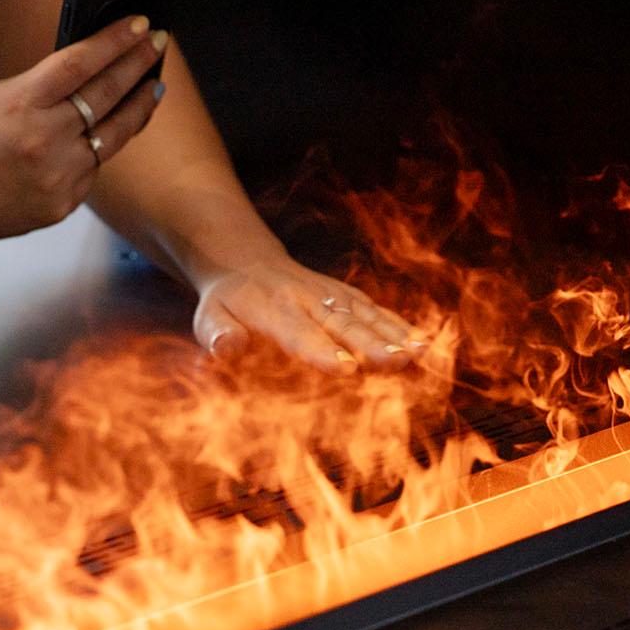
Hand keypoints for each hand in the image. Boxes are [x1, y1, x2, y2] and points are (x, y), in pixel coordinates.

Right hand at [0, 15, 168, 245]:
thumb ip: (43, 88)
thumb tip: (89, 73)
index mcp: (22, 104)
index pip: (82, 62)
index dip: (116, 41)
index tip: (141, 25)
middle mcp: (45, 140)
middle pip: (107, 95)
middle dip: (137, 66)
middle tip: (157, 45)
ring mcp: (57, 176)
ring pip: (112, 137)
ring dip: (136, 107)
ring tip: (151, 86)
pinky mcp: (62, 205)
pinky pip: (91, 170)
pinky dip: (98, 149)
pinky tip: (106, 133)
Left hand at [193, 255, 423, 373]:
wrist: (244, 262)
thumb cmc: (226, 301)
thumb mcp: (208, 315)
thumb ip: (216, 332)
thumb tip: (227, 346)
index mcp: (273, 309)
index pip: (299, 332)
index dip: (322, 350)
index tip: (346, 367)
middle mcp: (307, 299)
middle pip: (342, 322)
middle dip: (371, 342)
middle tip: (396, 360)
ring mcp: (330, 295)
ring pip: (365, 314)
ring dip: (394, 333)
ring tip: (420, 351)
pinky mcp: (345, 294)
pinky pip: (374, 308)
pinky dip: (398, 324)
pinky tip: (422, 342)